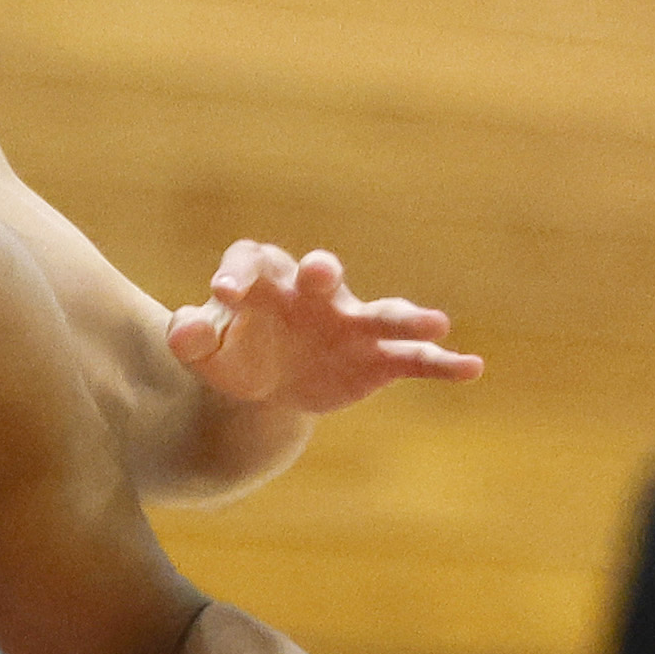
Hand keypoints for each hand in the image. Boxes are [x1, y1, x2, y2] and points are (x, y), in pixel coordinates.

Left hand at [165, 245, 483, 420]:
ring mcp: (351, 323)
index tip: (223, 294)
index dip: (239, 273)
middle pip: (320, 273)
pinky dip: (441, 362)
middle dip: (321, 270)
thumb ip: (192, 337)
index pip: (252, 262)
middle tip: (319, 272)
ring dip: (408, 316)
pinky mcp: (377, 358)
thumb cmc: (235, 355)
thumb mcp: (206, 352)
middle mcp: (314, 293)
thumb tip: (183, 328)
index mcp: (265, 281)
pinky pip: (413, 358)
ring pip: (382, 312)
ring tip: (438, 322)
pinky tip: (471, 367)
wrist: (269, 391)